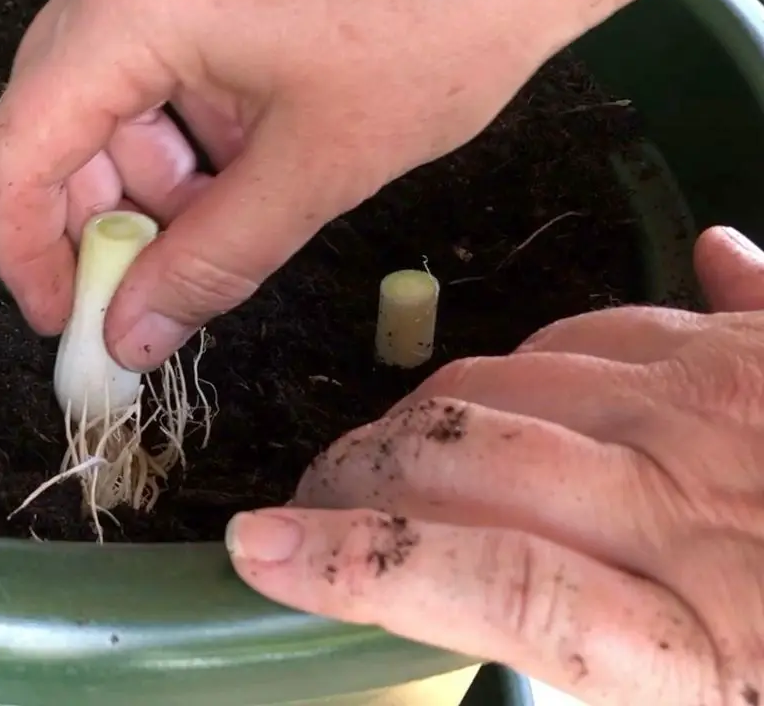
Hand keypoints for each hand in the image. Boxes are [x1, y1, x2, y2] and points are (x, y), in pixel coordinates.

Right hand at [0, 0, 676, 371]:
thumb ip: (212, 260)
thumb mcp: (320, 165)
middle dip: (98, 210)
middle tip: (151, 279)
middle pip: (55, 108)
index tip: (61, 313)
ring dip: (148, 161)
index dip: (22, 247)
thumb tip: (132, 334)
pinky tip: (245, 140)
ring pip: (104, 75)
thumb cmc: (448, 16)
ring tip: (228, 205)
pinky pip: (150, 34)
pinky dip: (180, 105)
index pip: (18, 146)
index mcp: (134, 4)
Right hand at [224, 225, 763, 705]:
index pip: (486, 582)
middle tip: (316, 504)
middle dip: (362, 476)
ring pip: (519, 379)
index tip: (256, 548)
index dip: (357, 560)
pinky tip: (543, 377)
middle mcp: (698, 505)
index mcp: (699, 642)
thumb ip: (585, 649)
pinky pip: (618, 323)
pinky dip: (551, 355)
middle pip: (473, 458)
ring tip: (403, 452)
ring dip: (433, 417)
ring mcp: (732, 405)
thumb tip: (513, 603)